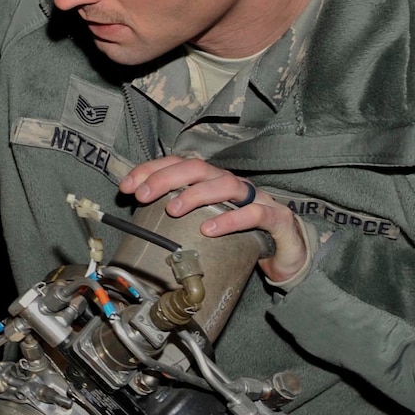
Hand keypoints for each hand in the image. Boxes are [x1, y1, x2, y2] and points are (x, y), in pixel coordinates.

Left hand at [118, 154, 306, 281]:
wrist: (288, 250)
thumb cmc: (242, 232)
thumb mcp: (206, 220)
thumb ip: (181, 215)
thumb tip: (140, 217)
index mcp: (212, 180)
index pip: (178, 164)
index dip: (150, 170)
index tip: (126, 186)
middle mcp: (231, 182)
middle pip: (198, 167)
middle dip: (166, 177)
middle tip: (142, 194)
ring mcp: (255, 197)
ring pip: (224, 184)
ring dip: (194, 194)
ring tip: (173, 209)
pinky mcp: (275, 217)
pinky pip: (253, 213)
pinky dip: (230, 220)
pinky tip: (209, 229)